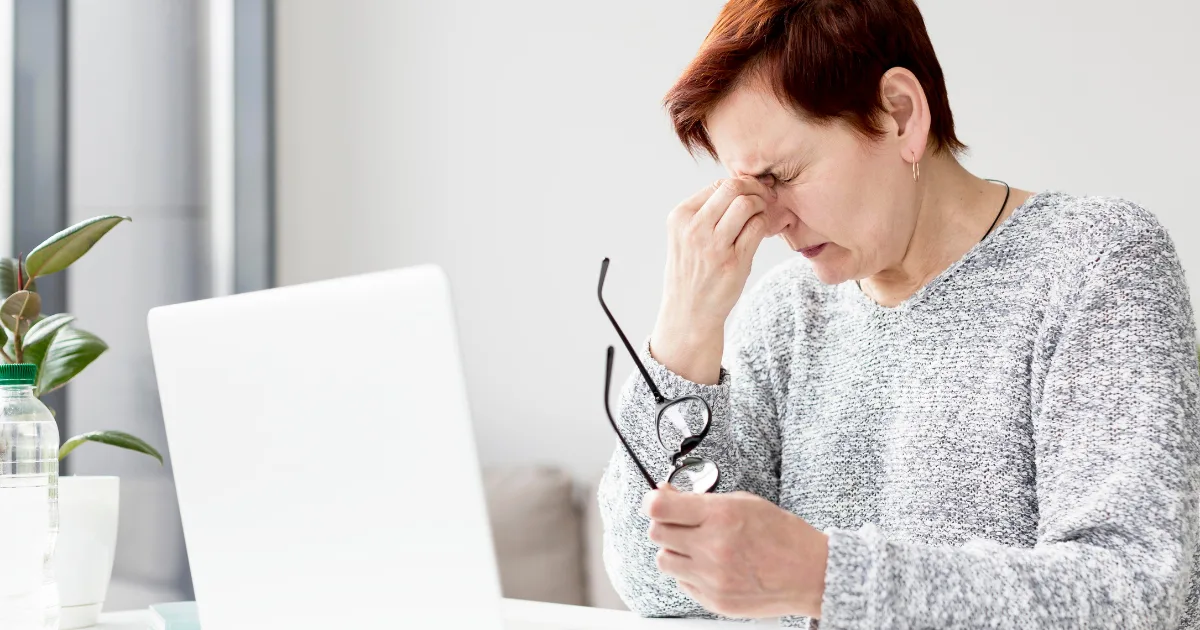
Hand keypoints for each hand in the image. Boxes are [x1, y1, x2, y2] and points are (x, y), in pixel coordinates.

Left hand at [642, 485, 827, 618]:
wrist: (810, 573)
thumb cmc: (781, 534)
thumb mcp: (742, 502)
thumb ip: (699, 500)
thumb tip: (664, 494)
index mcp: (720, 516)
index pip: (659, 508)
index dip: (652, 502)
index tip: (655, 502)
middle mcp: (713, 547)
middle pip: (657, 533)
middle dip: (665, 525)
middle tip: (682, 524)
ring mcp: (712, 577)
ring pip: (664, 560)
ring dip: (674, 551)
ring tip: (698, 547)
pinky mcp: (714, 600)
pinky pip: (682, 583)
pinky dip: (690, 573)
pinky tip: (712, 566)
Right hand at [651, 178, 777, 384]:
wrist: (688, 312)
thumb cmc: (692, 271)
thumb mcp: (685, 237)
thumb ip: (705, 212)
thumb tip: (740, 186)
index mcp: (680, 217)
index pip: (716, 185)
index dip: (740, 183)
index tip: (751, 191)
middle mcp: (694, 229)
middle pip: (733, 188)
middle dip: (754, 187)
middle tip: (764, 196)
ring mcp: (714, 246)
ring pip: (746, 204)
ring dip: (761, 204)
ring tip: (764, 213)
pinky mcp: (734, 262)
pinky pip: (757, 228)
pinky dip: (765, 223)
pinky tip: (763, 229)